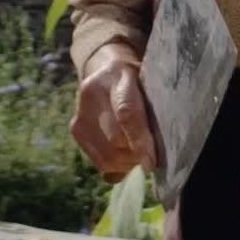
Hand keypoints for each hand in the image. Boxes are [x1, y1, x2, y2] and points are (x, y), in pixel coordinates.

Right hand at [70, 43, 157, 182]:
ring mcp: (80, 114)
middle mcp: (91, 95)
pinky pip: (100, 161)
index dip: (139, 141)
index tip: (151, 163)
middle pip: (116, 141)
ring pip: (107, 156)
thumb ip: (155, 109)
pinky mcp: (76, 131)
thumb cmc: (138, 81)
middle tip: (152, 156)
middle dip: (137, 156)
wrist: (105, 72)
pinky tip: (127, 157)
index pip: (126, 114)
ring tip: (139, 155)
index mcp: (116, 78)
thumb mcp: (150, 85)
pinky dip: (118, 167)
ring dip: (128, 163)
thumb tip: (164, 146)